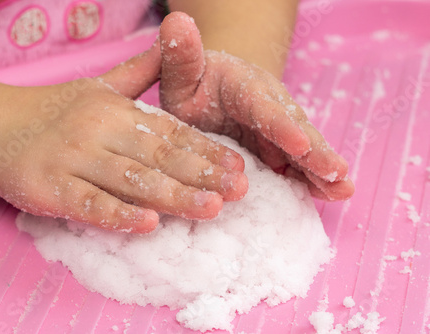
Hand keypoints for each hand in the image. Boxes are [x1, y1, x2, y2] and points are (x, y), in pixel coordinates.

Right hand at [0, 48, 247, 232]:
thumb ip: (141, 71)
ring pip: (130, 180)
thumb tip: (173, 39)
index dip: (206, 150)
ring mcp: (73, 159)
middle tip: (239, 190)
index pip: (170, 132)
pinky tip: (148, 225)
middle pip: (158, 156)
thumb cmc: (55, 111)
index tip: (238, 167)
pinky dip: (118, 214)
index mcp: (116, 109)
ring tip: (211, 209)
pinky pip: (88, 203)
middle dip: (201, 174)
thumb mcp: (99, 86)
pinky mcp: (49, 187)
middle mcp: (98, 130)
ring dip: (173, 195)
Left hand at [157, 12, 353, 199]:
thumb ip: (180, 55)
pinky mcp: (278, 148)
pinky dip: (313, 178)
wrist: (209, 92)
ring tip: (344, 190)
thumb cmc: (192, 84)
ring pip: (302, 148)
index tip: (299, 143)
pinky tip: (333, 194)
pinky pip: (297, 163)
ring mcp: (277, 128)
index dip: (281, 126)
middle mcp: (269, 105)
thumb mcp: (180, 72)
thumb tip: (177, 21)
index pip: (264, 107)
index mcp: (244, 87)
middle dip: (314, 152)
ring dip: (323, 169)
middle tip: (337, 173)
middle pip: (294, 128)